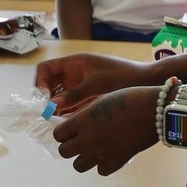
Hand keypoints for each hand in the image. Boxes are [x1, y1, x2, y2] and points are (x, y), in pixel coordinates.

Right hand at [35, 51, 152, 112]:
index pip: (45, 69)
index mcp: (74, 63)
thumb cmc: (123, 76)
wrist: (146, 81)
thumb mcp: (97, 84)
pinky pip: (70, 106)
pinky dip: (66, 114)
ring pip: (58, 97)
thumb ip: (74, 94)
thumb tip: (52, 106)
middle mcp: (73, 74)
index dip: (39, 82)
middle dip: (45, 98)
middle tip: (46, 113)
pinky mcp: (87, 98)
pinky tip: (66, 123)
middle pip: (49, 84)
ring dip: (54, 108)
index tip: (42, 98)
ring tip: (54, 121)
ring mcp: (79, 86)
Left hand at [51, 87, 158, 175]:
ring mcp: (101, 152)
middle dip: (70, 146)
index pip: (58, 135)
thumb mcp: (101, 100)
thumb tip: (72, 126)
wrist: (155, 110)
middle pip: (64, 152)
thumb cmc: (130, 99)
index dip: (63, 133)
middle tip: (80, 141)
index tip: (71, 131)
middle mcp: (88, 138)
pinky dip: (103, 164)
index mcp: (83, 120)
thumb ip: (84, 115)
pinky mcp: (116, 162)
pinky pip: (100, 170)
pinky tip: (110, 153)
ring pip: (78, 165)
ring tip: (94, 149)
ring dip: (83, 158)